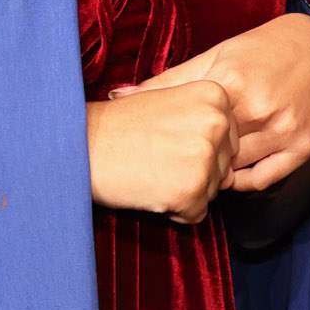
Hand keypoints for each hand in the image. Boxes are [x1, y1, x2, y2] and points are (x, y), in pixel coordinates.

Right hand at [87, 80, 239, 223]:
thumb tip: (231, 146)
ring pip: (213, 191)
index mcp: (216, 96)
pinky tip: (149, 190)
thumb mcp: (168, 100)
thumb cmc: (118, 127)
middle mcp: (217, 123)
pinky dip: (174, 211)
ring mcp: (206, 157)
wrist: (78, 146)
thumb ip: (205, 118)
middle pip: (224, 166)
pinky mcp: (191, 190)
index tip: (165, 140)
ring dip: (184, 190)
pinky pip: (196, 214)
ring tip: (151, 171)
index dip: (196, 147)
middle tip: (156, 157)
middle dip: (194, 171)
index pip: (229, 139)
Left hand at [125, 12, 309, 191]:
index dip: (168, 144)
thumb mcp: (215, 57)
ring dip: (214, 174)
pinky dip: (242, 182)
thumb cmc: (260, 50)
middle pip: (210, 154)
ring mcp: (285, 130)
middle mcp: (260, 108)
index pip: (187, 127)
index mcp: (232, 83)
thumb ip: (170, 81)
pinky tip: (230, 174)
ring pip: (235, 170)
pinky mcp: (304, 146)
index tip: (155, 150)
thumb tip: (118, 96)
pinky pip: (264, 179)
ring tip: (201, 169)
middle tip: (175, 166)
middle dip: (190, 162)